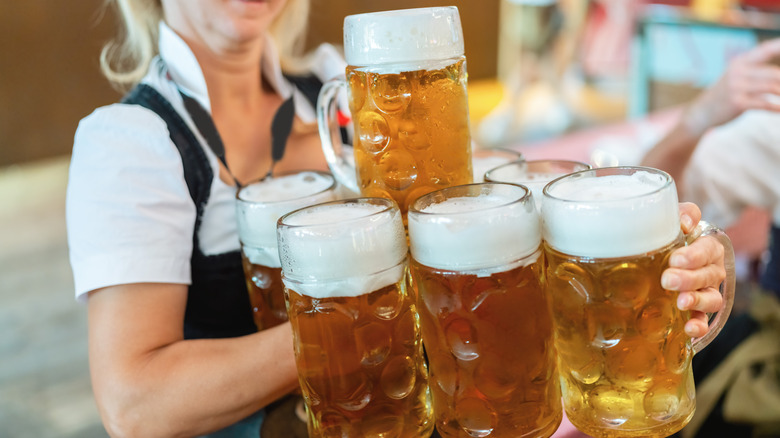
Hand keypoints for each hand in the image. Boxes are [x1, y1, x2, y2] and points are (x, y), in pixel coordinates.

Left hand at [662, 203, 725, 337]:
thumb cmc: (664, 238)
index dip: (695, 255)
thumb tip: (685, 223)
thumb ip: (681, 214)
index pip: (708, 249)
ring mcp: (705, 292)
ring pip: (711, 298)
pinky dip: (699, 326)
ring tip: (681, 302)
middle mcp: (710, 271)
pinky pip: (703, 320)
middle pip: (708, 275)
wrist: (650, 262)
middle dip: (690, 278)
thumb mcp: (670, 221)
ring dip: (698, 300)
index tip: (675, 259)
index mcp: (706, 248)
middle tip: (668, 279)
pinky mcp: (696, 311)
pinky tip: (689, 329)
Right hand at [684, 38, 779, 136]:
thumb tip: (778, 76)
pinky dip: (776, 108)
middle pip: (774, 73)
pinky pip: (764, 104)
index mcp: (739, 62)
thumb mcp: (737, 77)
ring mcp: (736, 87)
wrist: (702, 112)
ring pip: (771, 87)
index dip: (779, 46)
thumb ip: (757, 72)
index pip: (766, 50)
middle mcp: (737, 71)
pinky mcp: (737, 102)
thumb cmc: (725, 94)